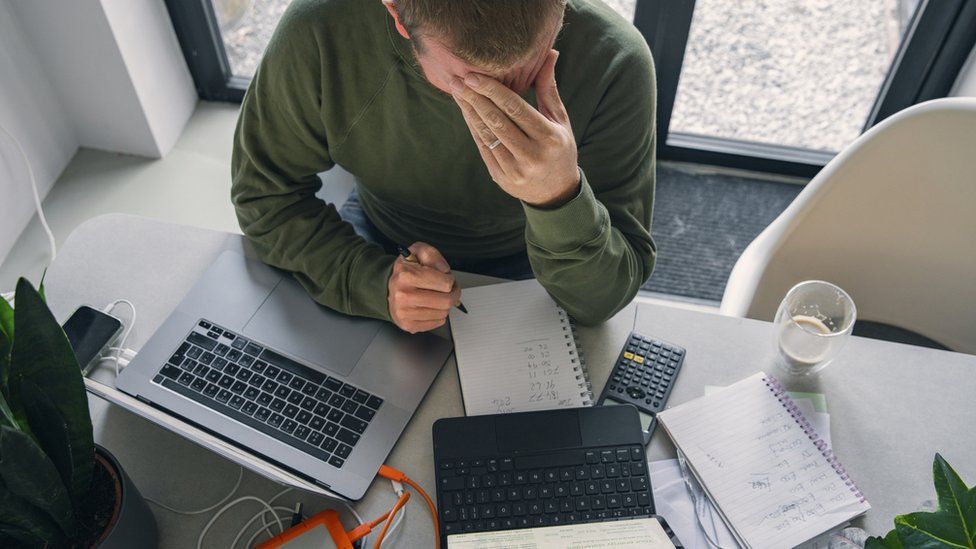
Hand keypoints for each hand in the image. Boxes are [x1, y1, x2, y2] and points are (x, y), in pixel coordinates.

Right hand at [387, 242, 460, 332]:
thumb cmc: (405, 271)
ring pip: (443, 313)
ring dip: (445, 305)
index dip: (450, 280)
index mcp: (407, 276)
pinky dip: (438, 315)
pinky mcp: (408, 324)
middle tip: (449, 289)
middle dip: (453, 294)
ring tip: (437, 296)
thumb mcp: (417, 252)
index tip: (446, 279)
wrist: (387, 288)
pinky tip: (431, 306)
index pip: (446, 283)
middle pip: (446, 301)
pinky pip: (437, 323)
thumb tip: (444, 270)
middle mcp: (404, 295)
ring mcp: (405, 312)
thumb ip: (432, 255)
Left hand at [451, 50, 580, 208]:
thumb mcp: (560, 120)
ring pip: (486, 134)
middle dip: (475, 98)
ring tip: (457, 91)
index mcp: (549, 138)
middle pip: (497, 121)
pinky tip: (465, 110)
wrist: (556, 193)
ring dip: (469, 111)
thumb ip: (549, 89)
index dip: (493, 91)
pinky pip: (483, 147)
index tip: (474, 75)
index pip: (516, 109)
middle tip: (457, 79)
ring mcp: (514, 170)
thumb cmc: (559, 148)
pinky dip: (472, 127)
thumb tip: (550, 54)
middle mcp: (531, 156)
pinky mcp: (501, 178)